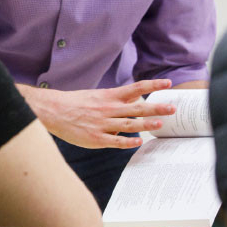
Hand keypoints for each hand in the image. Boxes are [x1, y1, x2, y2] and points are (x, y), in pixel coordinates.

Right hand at [17, 79, 176, 148]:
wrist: (53, 111)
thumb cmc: (76, 103)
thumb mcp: (97, 96)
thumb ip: (116, 99)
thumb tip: (135, 99)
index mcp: (109, 96)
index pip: (135, 88)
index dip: (153, 86)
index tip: (168, 84)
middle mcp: (108, 109)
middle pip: (137, 107)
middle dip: (156, 107)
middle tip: (172, 108)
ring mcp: (102, 124)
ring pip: (128, 123)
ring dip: (145, 124)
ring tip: (160, 124)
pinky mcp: (96, 138)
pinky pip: (115, 140)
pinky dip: (127, 141)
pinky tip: (138, 141)